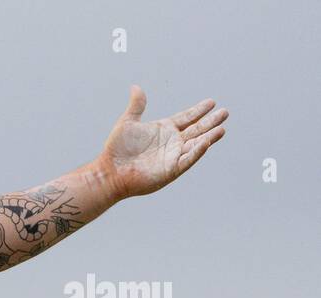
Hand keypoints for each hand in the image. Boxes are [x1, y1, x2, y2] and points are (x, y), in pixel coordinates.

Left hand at [96, 85, 228, 199]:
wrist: (110, 171)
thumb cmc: (116, 150)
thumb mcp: (127, 123)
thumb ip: (136, 106)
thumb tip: (135, 87)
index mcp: (164, 130)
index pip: (187, 118)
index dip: (199, 110)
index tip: (212, 102)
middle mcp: (172, 142)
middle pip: (196, 130)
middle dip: (210, 121)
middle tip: (225, 112)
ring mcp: (172, 156)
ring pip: (196, 145)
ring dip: (209, 137)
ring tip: (222, 128)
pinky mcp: (171, 170)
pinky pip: (188, 159)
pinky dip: (197, 151)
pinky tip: (206, 141)